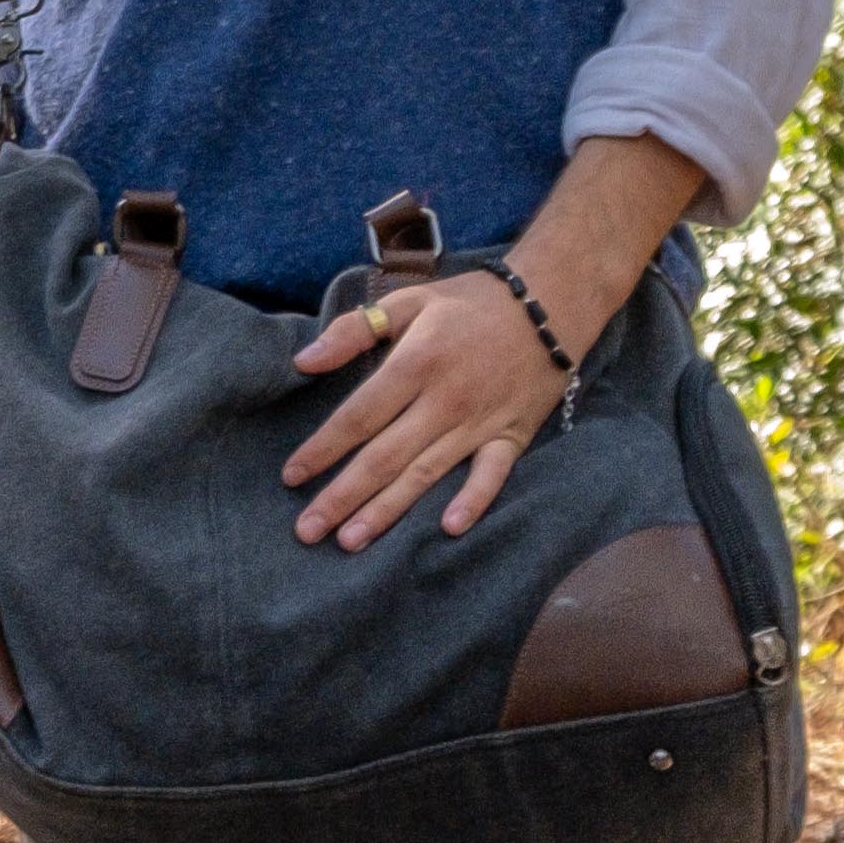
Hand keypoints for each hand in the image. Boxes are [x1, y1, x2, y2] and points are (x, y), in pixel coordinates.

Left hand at [285, 273, 574, 549]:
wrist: (551, 304)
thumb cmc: (471, 303)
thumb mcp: (409, 301)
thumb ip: (354, 330)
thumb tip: (303, 361)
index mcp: (415, 363)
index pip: (358, 416)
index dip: (323, 449)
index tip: (291, 477)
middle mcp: (444, 400)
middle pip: (384, 457)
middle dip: (342, 496)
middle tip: (307, 531)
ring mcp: (480, 422)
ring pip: (425, 474)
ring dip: (387, 510)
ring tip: (350, 541)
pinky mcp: (513, 436)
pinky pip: (492, 474)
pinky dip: (474, 501)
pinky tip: (449, 529)